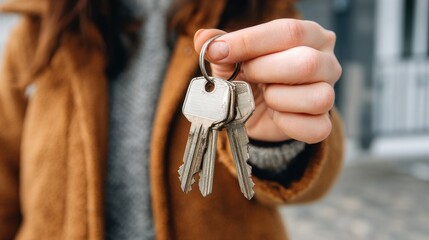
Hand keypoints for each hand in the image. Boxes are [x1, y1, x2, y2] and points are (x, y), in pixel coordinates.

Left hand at [193, 19, 340, 143]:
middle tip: (248, 76)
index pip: (288, 31)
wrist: (257, 112)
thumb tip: (203, 38)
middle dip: (264, 71)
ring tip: (265, 96)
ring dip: (278, 99)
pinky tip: (275, 116)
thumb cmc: (251, 77)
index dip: (249, 42)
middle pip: (306, 62)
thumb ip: (220, 45)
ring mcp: (329, 93)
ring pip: (316, 97)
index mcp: (309, 35)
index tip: (218, 51)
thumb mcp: (233, 58)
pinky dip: (287, 124)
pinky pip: (315, 128)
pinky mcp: (323, 123)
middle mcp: (327, 61)